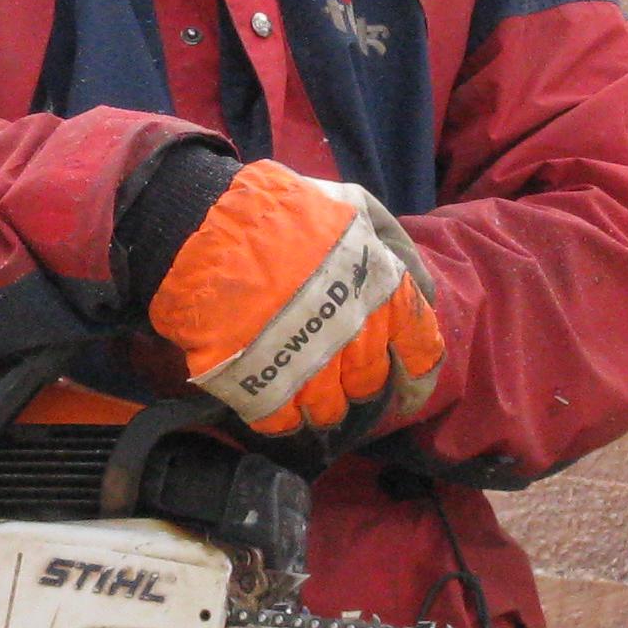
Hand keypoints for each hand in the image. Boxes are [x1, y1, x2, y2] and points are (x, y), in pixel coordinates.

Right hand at [144, 160, 443, 437]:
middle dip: (357, 382)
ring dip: (318, 403)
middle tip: (335, 370)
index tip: (408, 390)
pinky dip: (280, 418)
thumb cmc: (282, 211)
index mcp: (383, 293)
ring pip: (328, 410)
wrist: (205, 228)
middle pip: (369, 384)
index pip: (422, 352)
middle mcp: (356, 337)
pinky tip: (271, 402)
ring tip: (299, 385)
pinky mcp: (263, 390)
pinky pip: (282, 422)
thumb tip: (420, 290)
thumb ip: (392, 243)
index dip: (417, 378)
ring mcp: (310, 369)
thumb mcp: (354, 205)